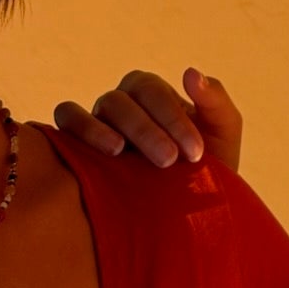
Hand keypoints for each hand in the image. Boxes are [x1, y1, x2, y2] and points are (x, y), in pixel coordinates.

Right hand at [53, 67, 244, 171]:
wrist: (188, 214)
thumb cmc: (207, 169)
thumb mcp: (222, 136)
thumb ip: (215, 102)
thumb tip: (191, 73)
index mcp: (153, 95)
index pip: (152, 90)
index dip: (172, 117)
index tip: (194, 152)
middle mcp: (123, 103)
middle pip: (124, 98)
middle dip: (147, 128)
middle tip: (168, 160)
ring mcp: (99, 122)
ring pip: (100, 108)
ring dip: (111, 127)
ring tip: (122, 152)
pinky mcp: (78, 145)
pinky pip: (67, 119)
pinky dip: (80, 127)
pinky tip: (103, 151)